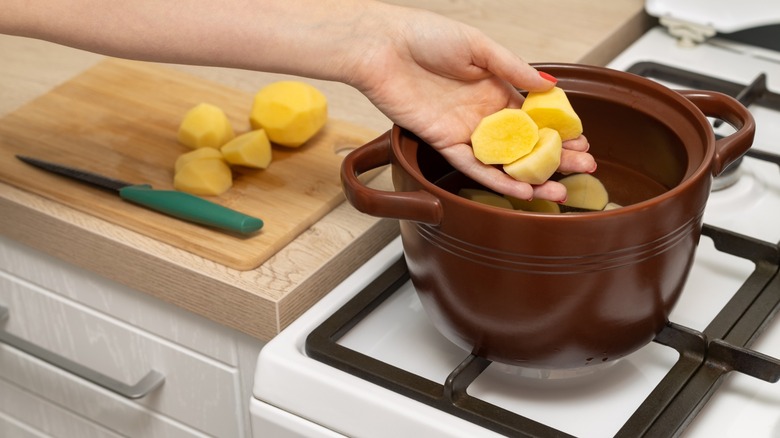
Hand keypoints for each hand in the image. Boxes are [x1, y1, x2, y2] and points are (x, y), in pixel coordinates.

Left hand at [348, 6, 595, 200]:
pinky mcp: (442, 142)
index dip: (558, 130)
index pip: (534, 115)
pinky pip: (473, 167)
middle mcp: (482, 111)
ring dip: (531, 177)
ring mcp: (464, 129)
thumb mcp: (479, 46)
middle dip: (554, 157)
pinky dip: (496, 181)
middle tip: (584, 169)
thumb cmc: (426, 36)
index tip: (583, 141)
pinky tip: (521, 193)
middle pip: (525, 142)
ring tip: (559, 192)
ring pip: (503, 160)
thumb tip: (549, 87)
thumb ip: (513, 69)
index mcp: (495, 86)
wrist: (381, 47)